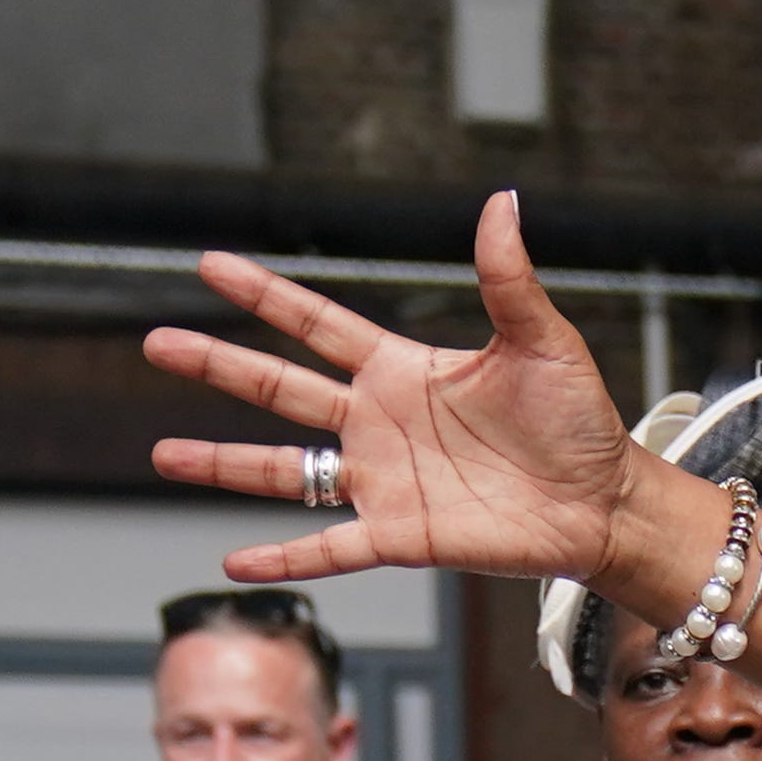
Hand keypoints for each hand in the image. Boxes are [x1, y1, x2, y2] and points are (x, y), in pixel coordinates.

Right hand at [146, 194, 655, 590]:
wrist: (606, 502)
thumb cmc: (581, 422)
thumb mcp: (542, 341)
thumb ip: (507, 278)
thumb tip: (501, 201)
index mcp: (402, 369)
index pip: (317, 325)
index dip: (265, 296)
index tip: (209, 265)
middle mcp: (378, 423)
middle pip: (279, 388)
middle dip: (218, 363)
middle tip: (155, 342)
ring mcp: (383, 482)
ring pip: (285, 469)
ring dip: (223, 462)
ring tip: (161, 452)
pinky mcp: (401, 536)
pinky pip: (329, 548)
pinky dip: (285, 556)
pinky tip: (234, 560)